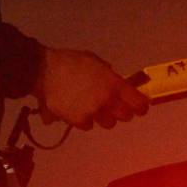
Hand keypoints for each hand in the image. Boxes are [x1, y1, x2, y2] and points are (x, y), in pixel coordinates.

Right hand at [33, 47, 149, 129]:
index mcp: (114, 84)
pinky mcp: (79, 121)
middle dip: (121, 112)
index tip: (141, 107)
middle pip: (125, 116)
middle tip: (115, 107)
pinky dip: (84, 120)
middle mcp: (107, 101)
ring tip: (91, 107)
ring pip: (107, 123)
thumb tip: (118, 85)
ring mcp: (94, 113)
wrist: (45, 72)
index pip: (138, 102)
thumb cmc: (71, 62)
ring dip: (103, 117)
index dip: (141, 106)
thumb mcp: (95, 62)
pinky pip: (88, 125)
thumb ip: (109, 76)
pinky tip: (76, 110)